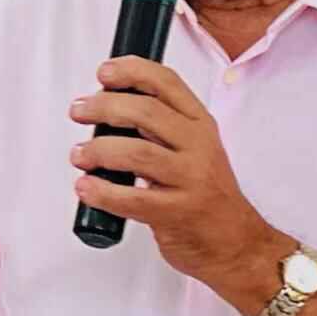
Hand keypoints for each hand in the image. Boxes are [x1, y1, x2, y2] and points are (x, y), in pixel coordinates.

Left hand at [69, 57, 290, 310]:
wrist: (237, 244)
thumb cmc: (206, 195)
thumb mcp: (195, 150)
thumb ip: (161, 129)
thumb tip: (108, 109)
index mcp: (201, 125)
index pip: (167, 83)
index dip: (132, 71)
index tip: (104, 72)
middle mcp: (199, 147)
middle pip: (146, 113)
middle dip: (104, 107)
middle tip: (79, 112)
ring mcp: (190, 180)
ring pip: (136, 153)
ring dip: (98, 150)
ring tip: (79, 154)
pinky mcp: (176, 213)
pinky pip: (132, 199)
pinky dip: (101, 192)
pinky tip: (85, 187)